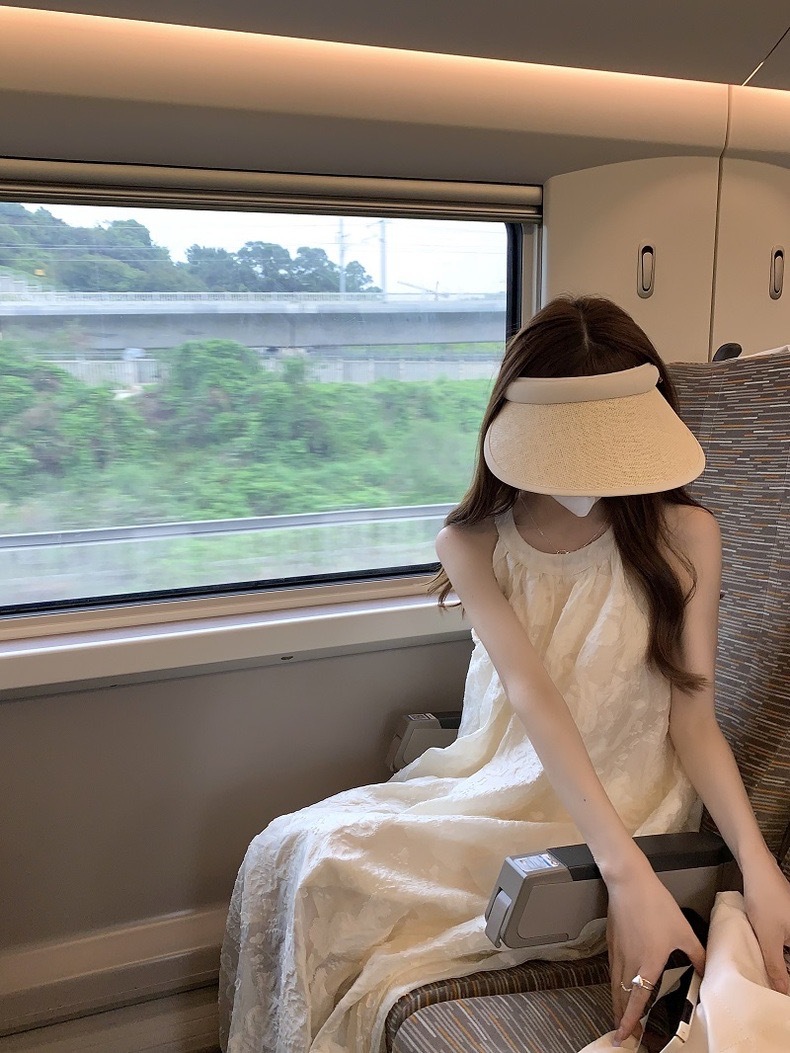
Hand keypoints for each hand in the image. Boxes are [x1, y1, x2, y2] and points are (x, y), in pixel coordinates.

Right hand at [606, 867, 705, 1045]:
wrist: (629, 882)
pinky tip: (618, 984)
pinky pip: (612, 969)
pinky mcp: (612, 941)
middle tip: (622, 1034)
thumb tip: (706, 971)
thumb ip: (697, 954)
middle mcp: (629, 962)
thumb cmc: (655, 904)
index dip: (631, 1021)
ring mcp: (618, 951)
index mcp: (647, 963)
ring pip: (615, 985)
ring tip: (618, 1016)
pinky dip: (614, 984)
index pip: (637, 1001)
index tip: (625, 1036)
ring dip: (616, 1003)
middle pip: (622, 997)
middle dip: (621, 1019)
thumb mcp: (683, 931)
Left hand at [743, 854, 789, 994]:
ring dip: (785, 964)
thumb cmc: (765, 899)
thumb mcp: (768, 938)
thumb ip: (777, 968)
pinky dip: (784, 952)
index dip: (789, 982)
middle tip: (778, 986)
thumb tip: (783, 993)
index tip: (784, 995)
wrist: (758, 869)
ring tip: (775, 975)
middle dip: (786, 974)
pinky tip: (774, 957)